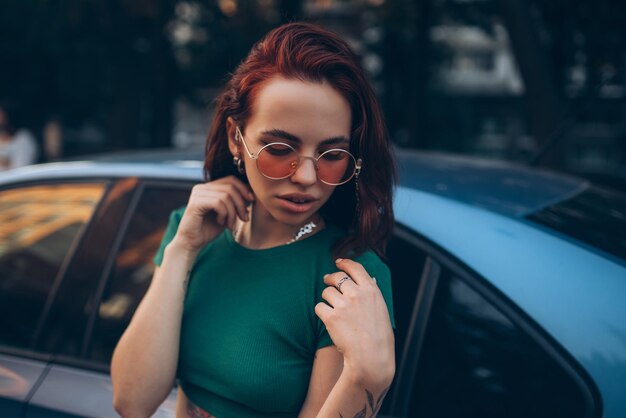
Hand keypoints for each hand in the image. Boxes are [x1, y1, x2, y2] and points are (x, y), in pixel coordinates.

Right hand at [172, 176, 253, 252]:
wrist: (192, 242)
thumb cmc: (209, 228)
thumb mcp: (227, 213)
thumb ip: (235, 202)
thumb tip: (251, 194)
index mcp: (209, 187)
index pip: (231, 180)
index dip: (244, 189)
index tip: (251, 202)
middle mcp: (202, 187)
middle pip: (231, 187)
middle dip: (241, 203)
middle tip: (244, 218)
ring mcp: (197, 194)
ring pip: (226, 195)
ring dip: (233, 212)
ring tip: (230, 224)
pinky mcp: (195, 203)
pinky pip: (218, 202)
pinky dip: (224, 213)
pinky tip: (220, 222)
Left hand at [315, 259, 394, 387]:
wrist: (371, 358)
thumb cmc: (379, 338)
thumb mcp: (381, 310)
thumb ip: (370, 295)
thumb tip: (365, 281)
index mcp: (371, 291)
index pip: (355, 268)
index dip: (345, 263)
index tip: (338, 262)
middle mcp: (357, 294)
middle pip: (337, 277)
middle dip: (330, 279)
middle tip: (327, 281)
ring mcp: (343, 305)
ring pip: (326, 292)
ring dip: (327, 299)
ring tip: (334, 311)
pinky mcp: (331, 317)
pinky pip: (319, 307)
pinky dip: (322, 313)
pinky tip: (329, 321)